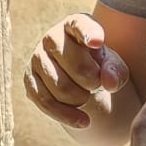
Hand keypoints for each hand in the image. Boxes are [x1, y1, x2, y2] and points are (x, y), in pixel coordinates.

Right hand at [24, 13, 129, 128]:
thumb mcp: (113, 65)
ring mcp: (37, 58)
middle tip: (97, 86)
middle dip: (92, 82)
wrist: (78, 77)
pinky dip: (66, 115)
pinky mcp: (29, 80)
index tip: (97, 42)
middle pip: (75, 64)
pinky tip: (83, 121)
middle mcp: (52, 37)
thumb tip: (110, 83)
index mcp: (75, 25)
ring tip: (88, 97)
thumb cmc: (98, 65)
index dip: (88, 33)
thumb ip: (115, 71)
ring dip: (80, 99)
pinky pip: (46, 102)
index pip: (80, 25)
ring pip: (60, 86)